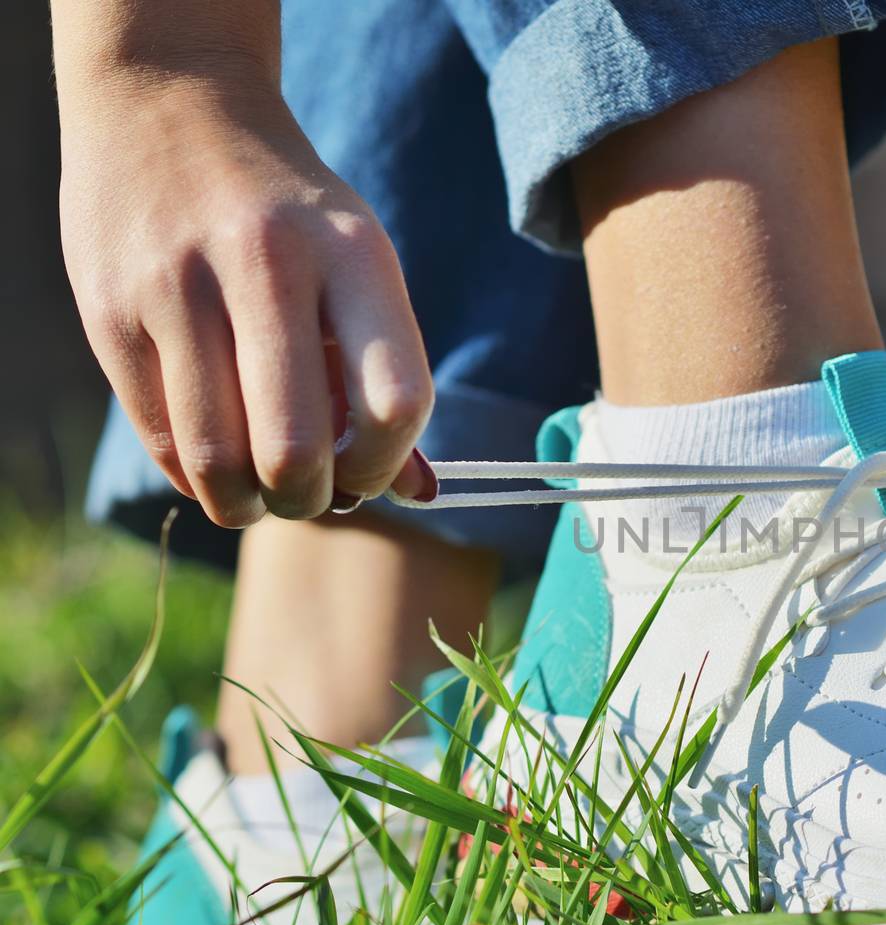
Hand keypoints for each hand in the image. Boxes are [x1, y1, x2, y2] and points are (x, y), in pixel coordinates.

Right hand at [58, 78, 435, 525]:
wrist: (169, 101)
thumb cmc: (290, 212)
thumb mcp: (358, 267)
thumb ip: (386, 378)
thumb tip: (419, 493)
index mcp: (352, 252)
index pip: (395, 402)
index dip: (385, 464)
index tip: (370, 472)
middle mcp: (265, 263)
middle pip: (295, 448)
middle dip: (309, 499)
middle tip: (309, 492)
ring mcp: (176, 286)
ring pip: (218, 458)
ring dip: (248, 504)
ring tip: (261, 493)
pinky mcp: (108, 310)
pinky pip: (161, 438)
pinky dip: (196, 475)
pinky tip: (215, 460)